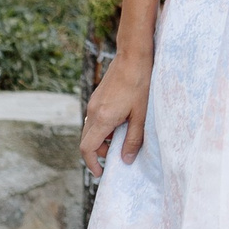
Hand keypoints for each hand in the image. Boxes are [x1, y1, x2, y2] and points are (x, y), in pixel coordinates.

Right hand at [80, 49, 152, 177]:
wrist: (133, 56)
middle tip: (116, 156)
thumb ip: (133, 139)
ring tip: (122, 139)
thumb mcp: (141, 115)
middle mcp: (93, 112)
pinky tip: (120, 122)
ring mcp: (94, 103)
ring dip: (102, 139)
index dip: (92, 163)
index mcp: (102, 119)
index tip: (101, 172)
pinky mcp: (98, 96)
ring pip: (91, 129)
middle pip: (87, 140)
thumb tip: (126, 160)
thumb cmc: (140, 84)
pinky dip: (103, 127)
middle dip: (99, 153)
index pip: (87, 148)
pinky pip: (95, 118)